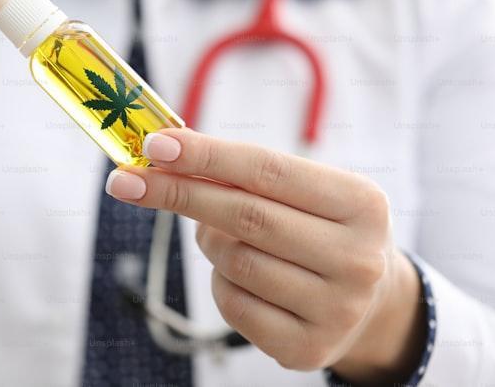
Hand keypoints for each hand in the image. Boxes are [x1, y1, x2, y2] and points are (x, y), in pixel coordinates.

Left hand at [104, 128, 424, 383]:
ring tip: (218, 232)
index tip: (154, 146)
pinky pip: (232, 303)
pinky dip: (218, 280)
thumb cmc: (316, 227)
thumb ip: (241, 174)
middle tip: (126, 180)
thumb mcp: (300, 192)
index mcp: (361, 203)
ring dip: (207, 240)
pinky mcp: (307, 348)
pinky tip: (236, 274)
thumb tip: (162, 155)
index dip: (206, 157)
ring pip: (233, 261)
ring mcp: (337, 309)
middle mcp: (358, 258)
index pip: (267, 170)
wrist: (368, 300)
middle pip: (244, 216)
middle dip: (177, 193)